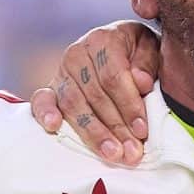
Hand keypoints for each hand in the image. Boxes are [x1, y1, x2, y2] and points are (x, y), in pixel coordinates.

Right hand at [32, 21, 159, 162]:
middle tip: (131, 152)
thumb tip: (141, 82)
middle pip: (95, 95)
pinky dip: (45, 113)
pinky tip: (53, 126)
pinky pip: (42, 100)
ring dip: (93, 133)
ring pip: (74, 104)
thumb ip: (148, 62)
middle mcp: (77, 53)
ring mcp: (61, 71)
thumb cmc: (137, 52)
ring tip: (111, 154)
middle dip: (115, 127)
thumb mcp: (151, 48)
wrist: (119, 46)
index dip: (128, 105)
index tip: (142, 130)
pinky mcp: (51, 88)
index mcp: (103, 39)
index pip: (113, 77)